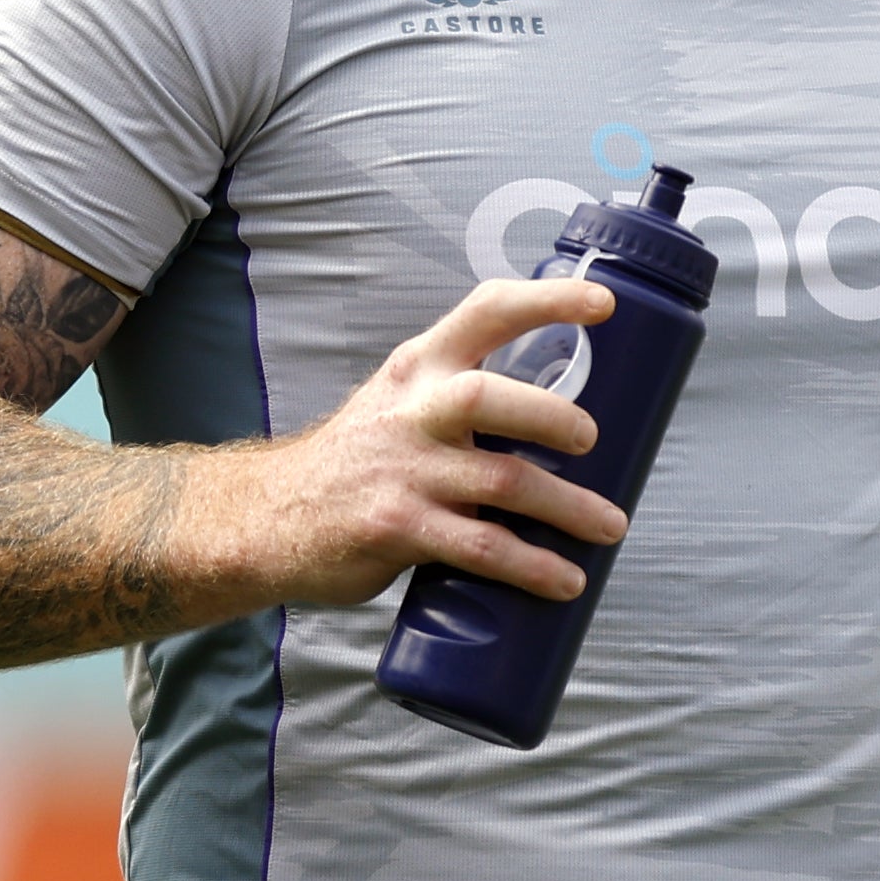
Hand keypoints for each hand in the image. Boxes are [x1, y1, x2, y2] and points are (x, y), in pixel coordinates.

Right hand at [212, 276, 625, 606]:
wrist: (270, 517)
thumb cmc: (359, 460)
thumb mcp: (401, 402)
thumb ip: (464, 397)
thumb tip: (566, 419)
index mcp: (419, 368)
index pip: (485, 313)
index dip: (547, 301)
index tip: (603, 304)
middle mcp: (412, 411)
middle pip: (489, 397)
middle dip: (552, 417)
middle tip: (591, 440)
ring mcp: (404, 472)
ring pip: (502, 481)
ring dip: (568, 507)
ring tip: (609, 525)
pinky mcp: (399, 528)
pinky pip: (482, 548)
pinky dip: (533, 566)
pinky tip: (565, 579)